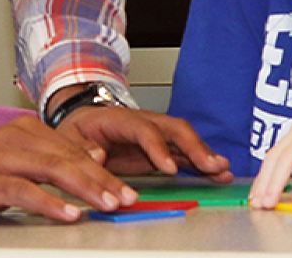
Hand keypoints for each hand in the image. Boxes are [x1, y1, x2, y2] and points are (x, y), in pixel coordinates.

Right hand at [0, 116, 135, 223]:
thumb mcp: (16, 160)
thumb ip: (52, 157)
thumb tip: (95, 157)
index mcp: (27, 131)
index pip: (75, 151)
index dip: (104, 171)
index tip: (128, 191)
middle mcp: (18, 138)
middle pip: (70, 158)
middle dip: (103, 180)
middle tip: (128, 199)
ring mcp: (2, 157)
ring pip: (54, 170)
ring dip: (86, 188)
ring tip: (109, 204)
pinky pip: (25, 190)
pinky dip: (50, 202)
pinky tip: (69, 213)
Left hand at [58, 105, 232, 180]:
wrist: (83, 122)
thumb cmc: (78, 130)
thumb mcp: (70, 137)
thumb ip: (82, 148)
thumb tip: (97, 156)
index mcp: (119, 118)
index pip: (144, 129)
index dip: (158, 147)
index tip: (169, 167)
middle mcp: (143, 121)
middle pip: (173, 128)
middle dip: (194, 147)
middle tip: (210, 165)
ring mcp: (155, 132)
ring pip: (184, 138)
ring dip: (204, 153)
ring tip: (222, 170)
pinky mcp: (162, 147)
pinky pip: (185, 152)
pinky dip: (202, 162)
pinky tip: (218, 173)